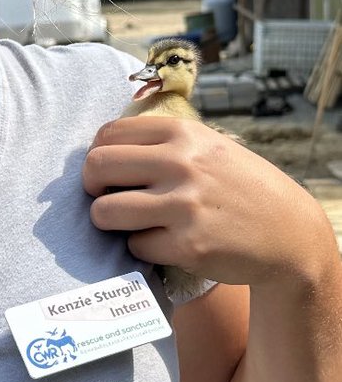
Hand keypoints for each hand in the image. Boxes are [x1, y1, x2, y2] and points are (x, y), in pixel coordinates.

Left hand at [82, 116, 330, 290]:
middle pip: (96, 167)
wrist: (288, 232)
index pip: (108, 135)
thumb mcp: (207, 147)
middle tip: (105, 197)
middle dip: (91, 187)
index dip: (98, 155)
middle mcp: (182, 164)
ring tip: (129, 223)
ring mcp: (184, 206)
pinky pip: (135, 246)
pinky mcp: (188, 246)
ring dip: (109, 221)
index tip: (107, 172)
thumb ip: (161, 142)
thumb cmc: (237, 186)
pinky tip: (165, 242)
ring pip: (105, 212)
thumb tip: (100, 146)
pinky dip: (143, 247)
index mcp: (183, 134)